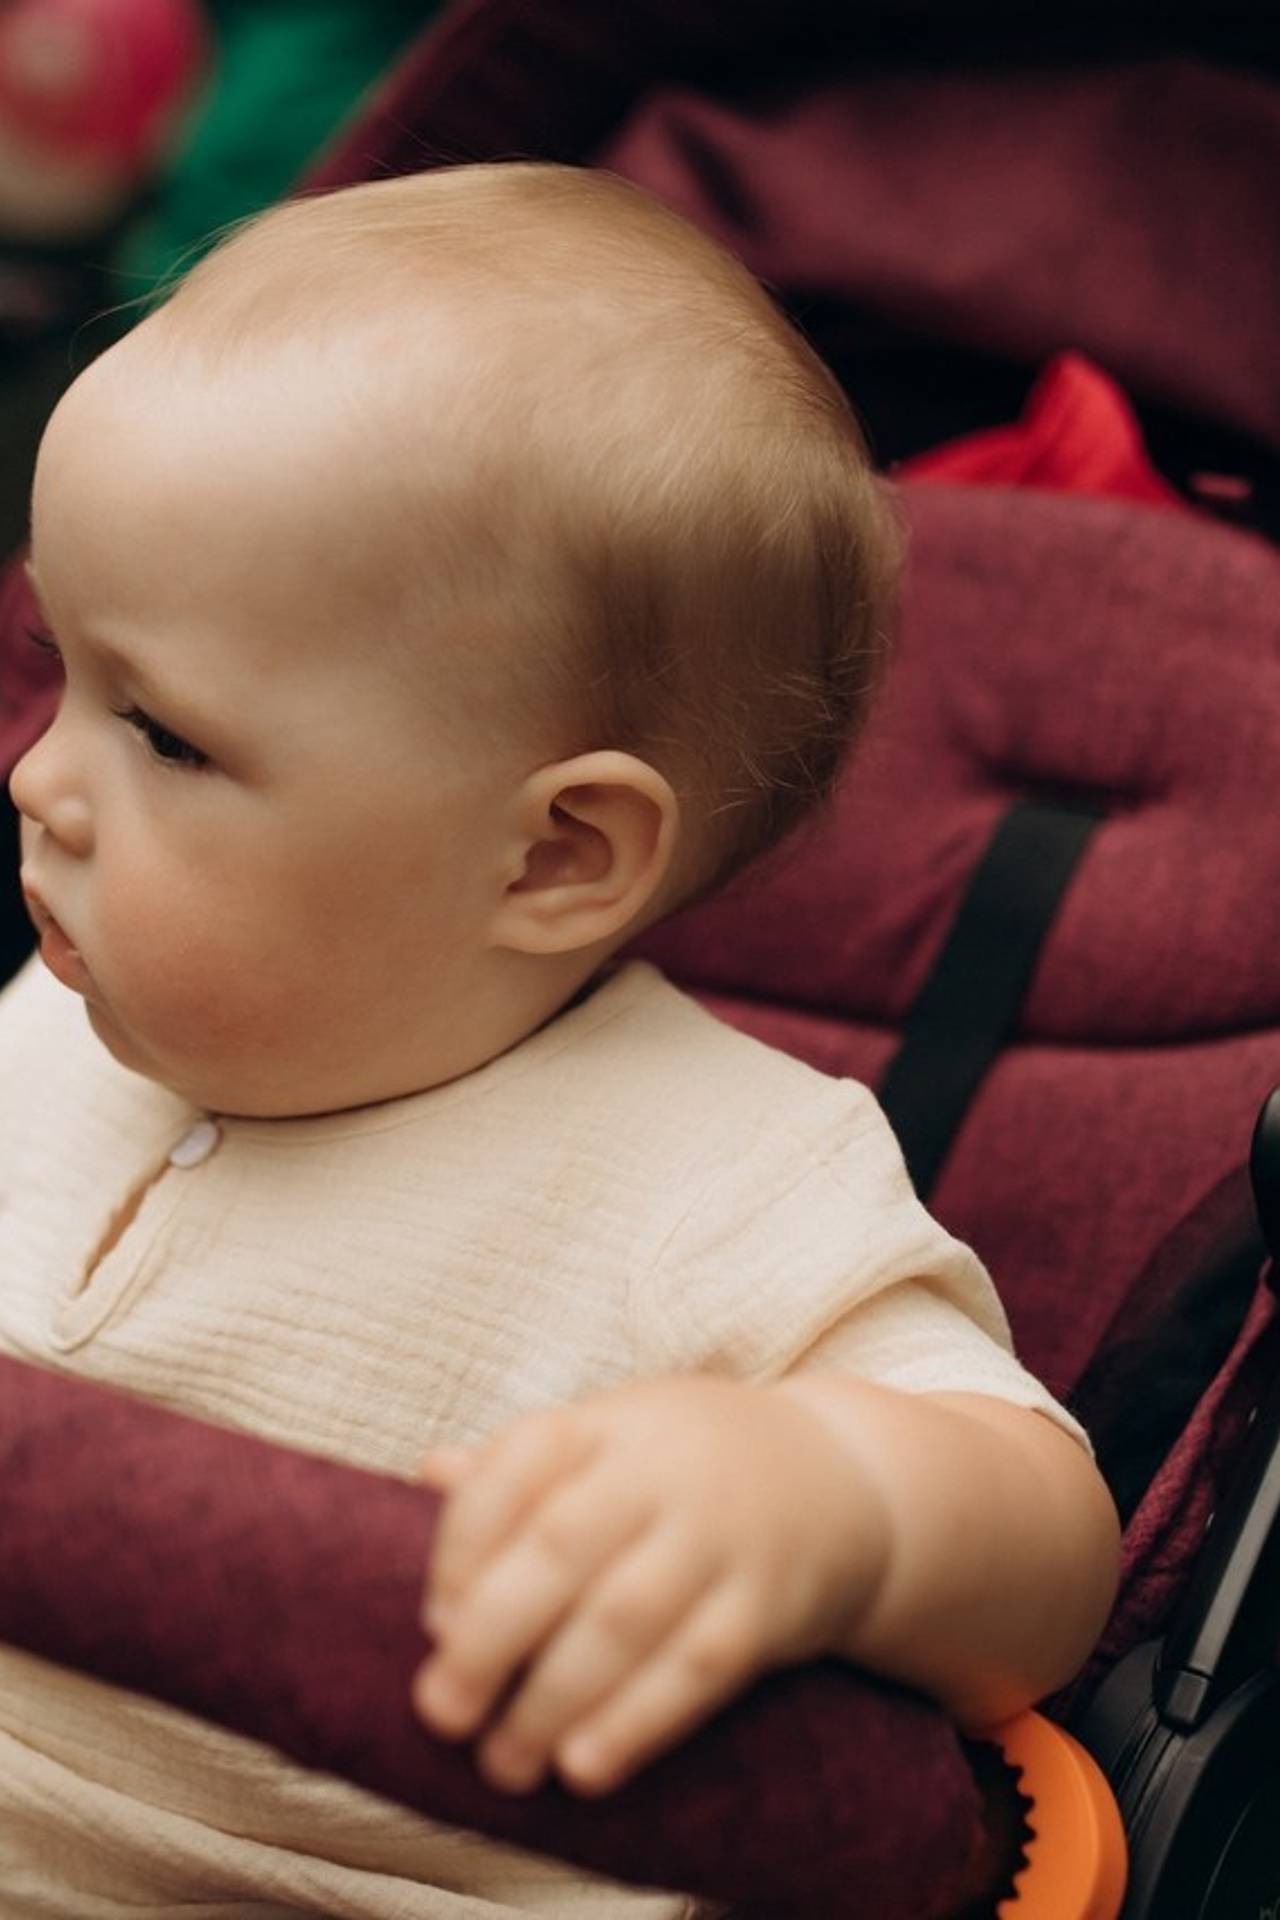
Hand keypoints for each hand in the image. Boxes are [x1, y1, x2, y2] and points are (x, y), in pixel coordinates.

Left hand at [412, 1374, 887, 1796]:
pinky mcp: (769, 1600)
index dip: (464, 1540)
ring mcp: (719, 1532)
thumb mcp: (618, 1438)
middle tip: (442, 1711)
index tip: (434, 1620)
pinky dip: (638, 1719)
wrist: (846, 1476)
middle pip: (561, 1544)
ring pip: (624, 1616)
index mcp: (609, 1424)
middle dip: (490, 1636)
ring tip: (505, 1762)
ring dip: (553, 1697)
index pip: (519, 1460)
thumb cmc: (694, 1466)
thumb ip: (526, 1466)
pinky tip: (586, 1765)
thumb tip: (430, 1473)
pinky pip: (699, 1664)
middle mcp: (661, 1467)